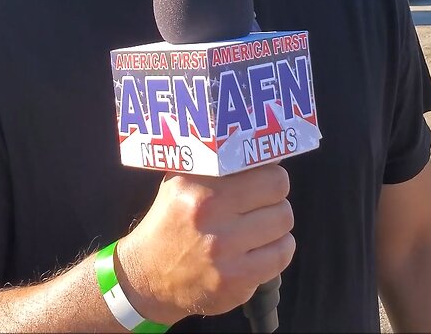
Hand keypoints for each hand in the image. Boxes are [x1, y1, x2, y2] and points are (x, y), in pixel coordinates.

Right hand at [115, 163, 294, 323]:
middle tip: (261, 204)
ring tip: (257, 229)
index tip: (261, 178)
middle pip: (278, 189)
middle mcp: (207, 211)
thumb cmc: (171, 224)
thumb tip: (268, 151)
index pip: (259, 164)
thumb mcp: (181, 184)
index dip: (265, 171)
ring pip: (284, 221)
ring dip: (276, 225)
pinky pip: (282, 253)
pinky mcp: (236, 279)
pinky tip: (259, 251)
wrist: (147, 278)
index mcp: (195, 183)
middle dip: (273, 196)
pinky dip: (277, 250)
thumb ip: (217, 164)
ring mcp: (223, 248)